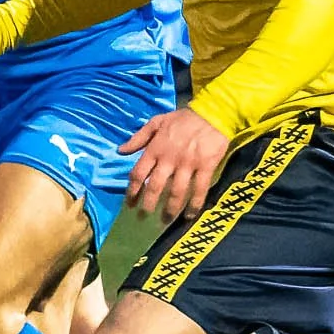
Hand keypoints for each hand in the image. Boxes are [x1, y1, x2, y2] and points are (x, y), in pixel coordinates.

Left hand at [123, 107, 229, 221]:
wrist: (212, 113)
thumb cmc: (183, 118)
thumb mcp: (157, 121)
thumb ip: (138, 137)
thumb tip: (120, 151)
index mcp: (155, 148)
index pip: (138, 173)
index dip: (132, 190)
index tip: (129, 204)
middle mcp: (169, 159)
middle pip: (155, 186)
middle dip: (148, 204)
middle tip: (144, 217)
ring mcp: (187, 164)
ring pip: (176, 192)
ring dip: (169, 209)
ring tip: (165, 220)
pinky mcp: (205, 167)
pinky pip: (199, 189)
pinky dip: (194, 205)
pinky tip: (189, 216)